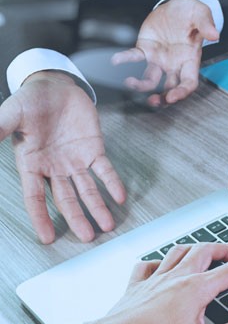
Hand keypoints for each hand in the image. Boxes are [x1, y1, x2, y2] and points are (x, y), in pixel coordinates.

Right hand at [0, 71, 124, 243]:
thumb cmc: (30, 101)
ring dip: (97, 207)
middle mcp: (55, 168)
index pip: (35, 197)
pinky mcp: (94, 150)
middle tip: (88, 237)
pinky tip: (120, 197)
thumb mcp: (12, 114)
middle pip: (66, 199)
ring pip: (87, 189)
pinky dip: (112, 183)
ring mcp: (75, 161)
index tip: (47, 238)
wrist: (54, 85)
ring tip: (108, 225)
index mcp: (32, 164)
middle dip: (77, 218)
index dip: (41, 217)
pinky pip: (105, 170)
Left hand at [85, 243, 227, 323]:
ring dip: (195, 248)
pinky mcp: (137, 286)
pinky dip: (158, 262)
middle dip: (225, 250)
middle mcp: (177, 278)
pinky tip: (160, 266)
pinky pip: (147, 265)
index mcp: (196, 288)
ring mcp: (155, 279)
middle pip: (206, 251)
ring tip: (204, 251)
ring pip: (178, 251)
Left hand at [111, 0, 218, 106]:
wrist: (175, 6)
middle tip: (153, 101)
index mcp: (190, 60)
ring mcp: (159, 60)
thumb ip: (206, 24)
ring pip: (150, 79)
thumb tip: (214, 34)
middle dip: (162, 97)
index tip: (173, 97)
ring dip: (141, 85)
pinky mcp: (145, 50)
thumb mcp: (200, 14)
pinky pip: (134, 58)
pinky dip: (125, 60)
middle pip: (169, 87)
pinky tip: (117, 60)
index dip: (182, 92)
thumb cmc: (190, 13)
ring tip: (130, 83)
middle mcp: (174, 64)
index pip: (189, 83)